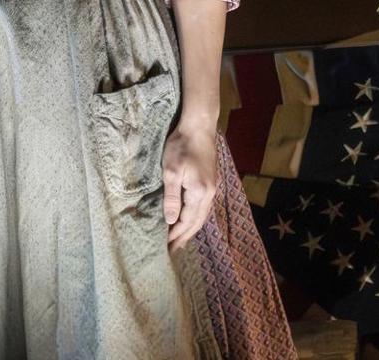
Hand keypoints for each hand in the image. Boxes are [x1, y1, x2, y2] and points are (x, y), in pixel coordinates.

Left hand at [163, 121, 218, 250]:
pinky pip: (204, 207)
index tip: (166, 246)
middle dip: (185, 237)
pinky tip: (190, 219)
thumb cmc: (182, 146)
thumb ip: (172, 197)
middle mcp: (209, 194)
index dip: (176, 234)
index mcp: (200, 193)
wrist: (199, 126)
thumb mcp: (171, 171)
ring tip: (181, 239)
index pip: (186, 220)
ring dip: (191, 228)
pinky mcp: (211, 182)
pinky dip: (196, 218)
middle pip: (197, 222)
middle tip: (174, 250)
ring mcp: (212, 188)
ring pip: (202, 215)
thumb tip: (171, 220)